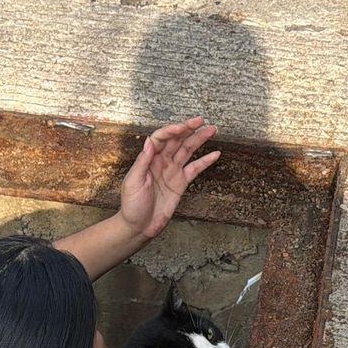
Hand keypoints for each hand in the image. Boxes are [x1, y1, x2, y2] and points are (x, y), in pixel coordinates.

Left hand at [118, 118, 220, 239]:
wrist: (139, 226)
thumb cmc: (132, 205)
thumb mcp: (133, 182)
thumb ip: (142, 161)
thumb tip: (149, 141)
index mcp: (148, 159)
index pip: (161, 138)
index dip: (172, 131)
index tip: (183, 127)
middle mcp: (161, 162)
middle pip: (176, 140)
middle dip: (189, 129)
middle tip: (201, 120)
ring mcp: (172, 172)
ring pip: (187, 151)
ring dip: (199, 140)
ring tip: (212, 130)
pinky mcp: (180, 183)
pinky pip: (195, 169)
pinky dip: (205, 161)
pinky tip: (215, 154)